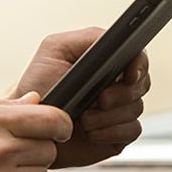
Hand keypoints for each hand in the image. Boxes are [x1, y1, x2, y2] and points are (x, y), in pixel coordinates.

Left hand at [10, 27, 149, 167]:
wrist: (28, 127)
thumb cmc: (39, 86)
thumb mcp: (56, 49)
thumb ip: (89, 37)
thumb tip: (116, 40)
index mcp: (108, 62)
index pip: (138, 58)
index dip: (140, 65)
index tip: (130, 74)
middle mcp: (118, 85)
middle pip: (143, 84)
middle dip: (123, 93)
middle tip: (100, 99)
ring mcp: (120, 110)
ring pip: (136, 109)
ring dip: (109, 116)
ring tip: (84, 118)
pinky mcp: (119, 134)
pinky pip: (132, 130)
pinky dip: (111, 132)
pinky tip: (91, 132)